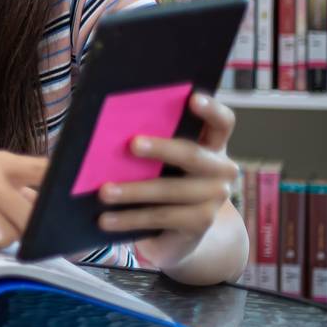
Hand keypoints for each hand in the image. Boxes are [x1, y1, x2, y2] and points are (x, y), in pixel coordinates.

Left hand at [99, 92, 237, 269]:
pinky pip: (161, 219)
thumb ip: (149, 138)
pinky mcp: (199, 225)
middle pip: (193, 155)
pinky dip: (131, 219)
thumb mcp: (161, 157)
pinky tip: (106, 220)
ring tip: (103, 192)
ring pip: (170, 190)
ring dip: (134, 191)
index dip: (211, 110)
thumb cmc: (164, 176)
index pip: (223, 122)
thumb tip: (105, 124)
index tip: (192, 97)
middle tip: (131, 144)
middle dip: (161, 149)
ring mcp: (213, 199)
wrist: (181, 229)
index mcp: (212, 144)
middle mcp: (220, 170)